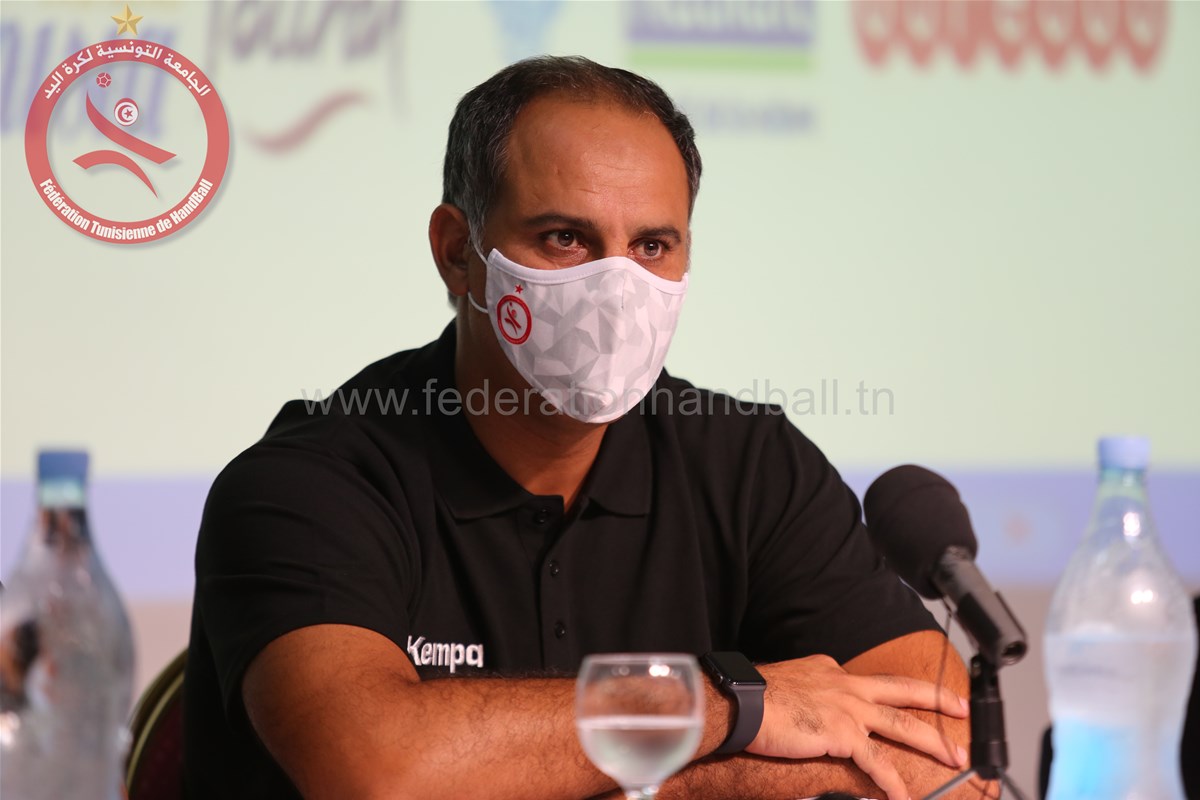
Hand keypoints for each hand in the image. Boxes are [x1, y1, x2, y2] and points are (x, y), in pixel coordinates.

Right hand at [748, 654, 968, 799]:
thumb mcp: (790, 682)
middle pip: (902, 691)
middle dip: (937, 698)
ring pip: (903, 725)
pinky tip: (901, 796)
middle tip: (961, 707)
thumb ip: (810, 692)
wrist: (743, 703)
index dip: (892, 694)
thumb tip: (812, 707)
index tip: (905, 699)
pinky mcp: (843, 734)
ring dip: (934, 742)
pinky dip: (893, 782)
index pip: (871, 683)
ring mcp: (848, 708)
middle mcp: (846, 684)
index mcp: (832, 671)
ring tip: (955, 758)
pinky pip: (878, 762)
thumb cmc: (756, 696)